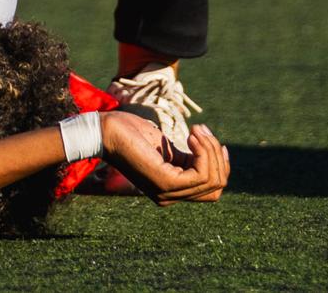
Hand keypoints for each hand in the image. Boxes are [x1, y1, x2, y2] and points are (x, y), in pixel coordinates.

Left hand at [99, 111, 229, 205]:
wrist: (105, 131)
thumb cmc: (132, 134)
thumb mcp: (167, 149)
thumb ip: (187, 158)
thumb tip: (213, 155)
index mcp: (171, 189)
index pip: (213, 190)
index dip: (221, 167)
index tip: (215, 142)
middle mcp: (170, 196)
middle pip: (217, 186)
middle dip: (217, 155)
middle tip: (200, 130)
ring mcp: (167, 192)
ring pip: (212, 179)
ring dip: (210, 149)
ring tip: (196, 130)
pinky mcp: (164, 182)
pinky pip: (200, 174)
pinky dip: (203, 152)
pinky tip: (192, 136)